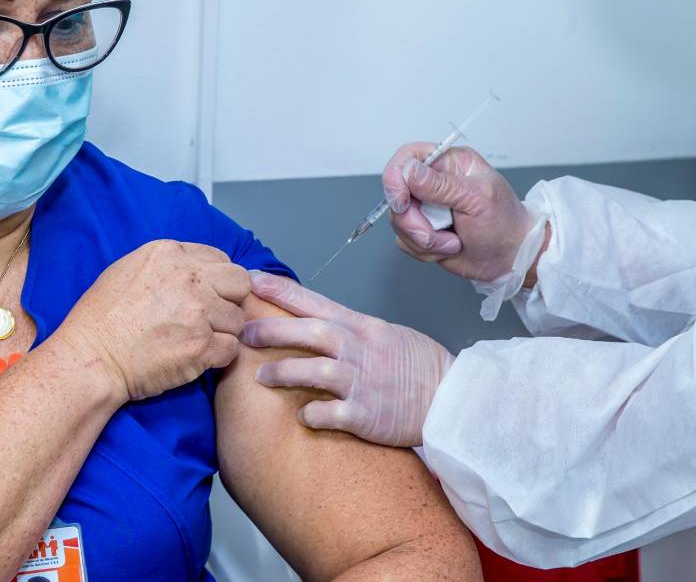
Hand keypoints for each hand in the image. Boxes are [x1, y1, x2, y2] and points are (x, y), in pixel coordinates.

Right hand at [59, 240, 249, 401]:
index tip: (207, 295)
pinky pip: (231, 349)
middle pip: (240, 283)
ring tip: (195, 340)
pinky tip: (197, 357)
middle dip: (229, 300)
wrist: (91, 357)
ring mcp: (198, 312)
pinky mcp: (202, 346)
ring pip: (238, 319)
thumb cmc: (100, 318)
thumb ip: (168, 264)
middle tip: (210, 318)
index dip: (217, 280)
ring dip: (222, 332)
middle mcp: (189, 277)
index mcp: (170, 254)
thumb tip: (195, 269)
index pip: (221, 259)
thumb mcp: (129, 269)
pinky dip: (218, 356)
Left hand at [242, 272, 452, 446]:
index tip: (250, 280)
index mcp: (361, 326)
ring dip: (284, 372)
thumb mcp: (383, 333)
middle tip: (243, 332)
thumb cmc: (417, 366)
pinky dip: (313, 414)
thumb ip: (347, 326)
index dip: (280, 290)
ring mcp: (363, 382)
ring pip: (315, 370)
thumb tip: (309, 319)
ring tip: (260, 376)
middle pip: (309, 332)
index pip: (314, 300)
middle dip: (272, 330)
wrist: (452, 399)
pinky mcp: (367, 415)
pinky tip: (302, 416)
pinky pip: (331, 414)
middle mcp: (359, 350)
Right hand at [382, 143, 536, 282]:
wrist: (510, 258)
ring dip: (424, 239)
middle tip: (433, 234)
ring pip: (398, 221)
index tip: (402, 202)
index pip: (407, 158)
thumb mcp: (478, 199)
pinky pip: (404, 240)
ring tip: (452, 242)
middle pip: (397, 194)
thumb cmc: (504, 224)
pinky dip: (425, 251)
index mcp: (449, 164)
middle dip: (413, 222)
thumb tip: (408, 171)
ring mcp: (425, 208)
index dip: (396, 178)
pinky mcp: (421, 230)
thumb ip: (441, 185)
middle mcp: (432, 183)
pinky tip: (448, 247)